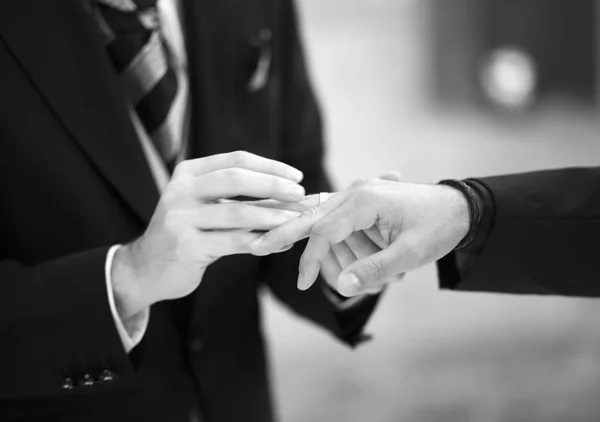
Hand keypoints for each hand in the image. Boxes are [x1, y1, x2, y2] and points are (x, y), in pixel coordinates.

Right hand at [112, 151, 305, 319]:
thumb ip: (241, 200)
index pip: (235, 160)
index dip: (270, 166)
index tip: (297, 177)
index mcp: (187, 173)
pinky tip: (279, 244)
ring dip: (271, 217)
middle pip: (235, 179)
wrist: (146, 269)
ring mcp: (180, 218)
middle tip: (300, 195)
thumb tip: (291, 198)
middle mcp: (180, 190)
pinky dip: (260, 242)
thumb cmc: (187, 234)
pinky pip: (232, 242)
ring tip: (295, 222)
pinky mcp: (186, 247)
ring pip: (236, 212)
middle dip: (273, 185)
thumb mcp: (207, 208)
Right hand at [251, 175, 468, 295]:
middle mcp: (356, 191)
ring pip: (324, 218)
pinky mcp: (363, 200)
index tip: (303, 284)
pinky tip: (333, 242)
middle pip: (311, 214)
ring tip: (365, 268)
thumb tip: (341, 288)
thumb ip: (374, 270)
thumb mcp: (411, 254)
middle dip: (284, 232)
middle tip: (255, 245)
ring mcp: (359, 193)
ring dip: (329, 248)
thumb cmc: (440, 228)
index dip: (310, 259)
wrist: (462, 207)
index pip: (323, 231)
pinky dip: (330, 233)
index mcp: (364, 200)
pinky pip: (338, 217)